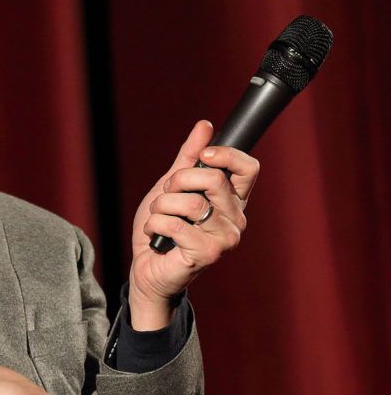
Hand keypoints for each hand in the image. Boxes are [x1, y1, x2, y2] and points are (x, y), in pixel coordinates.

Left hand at [129, 120, 260, 328]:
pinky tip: (156, 236)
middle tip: (166, 196)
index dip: (225, 154)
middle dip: (176, 182)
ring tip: (158, 219)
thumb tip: (205, 126)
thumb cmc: (162, 229)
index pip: (248, 168)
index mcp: (232, 201)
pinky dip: (155, 224)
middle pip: (212, 179)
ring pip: (189, 202)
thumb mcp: (171, 186)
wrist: (147, 268)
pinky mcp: (208, 254)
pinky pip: (175, 223)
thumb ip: (189, 157)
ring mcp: (225, 238)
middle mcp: (236, 219)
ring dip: (160, 206)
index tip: (202, 155)